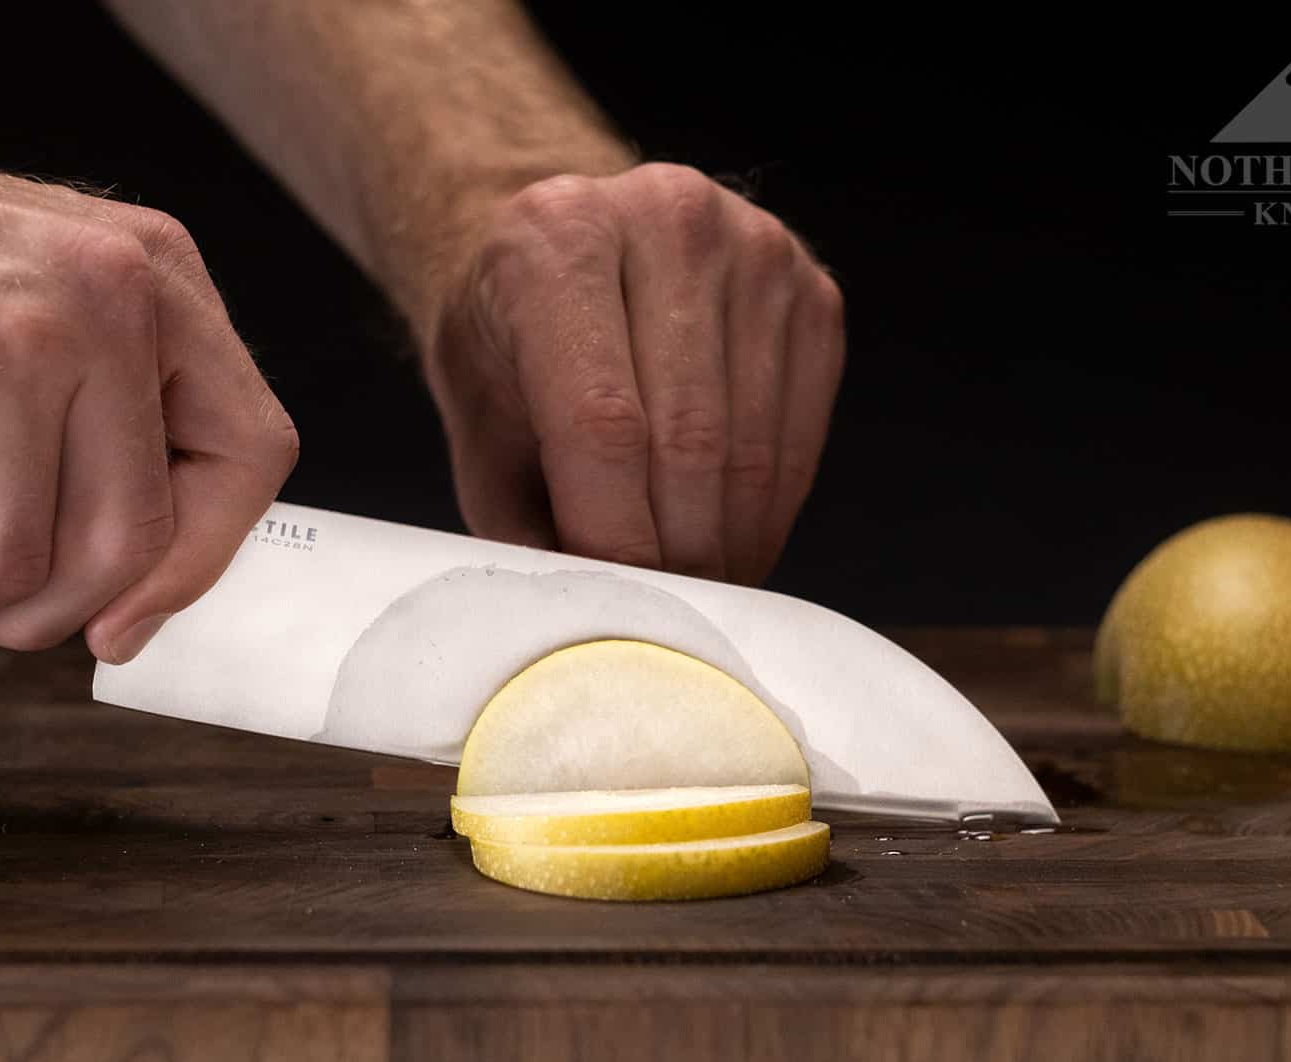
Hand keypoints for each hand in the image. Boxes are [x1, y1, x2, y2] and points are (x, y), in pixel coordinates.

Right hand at [0, 89, 296, 661]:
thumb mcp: (33, 301)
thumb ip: (108, 418)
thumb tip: (144, 595)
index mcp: (154, 279)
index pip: (251, 451)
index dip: (199, 558)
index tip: (128, 616)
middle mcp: (105, 305)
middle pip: (132, 545)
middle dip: (37, 610)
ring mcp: (11, 349)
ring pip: (12, 572)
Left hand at [421, 163, 844, 584]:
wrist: (562, 254)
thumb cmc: (510, 347)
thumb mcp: (477, 428)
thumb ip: (516, 522)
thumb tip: (578, 613)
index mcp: (556, 240)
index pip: (602, 422)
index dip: (616, 537)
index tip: (619, 602)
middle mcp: (665, 220)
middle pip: (689, 440)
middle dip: (676, 554)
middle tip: (657, 612)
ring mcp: (754, 248)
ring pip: (752, 451)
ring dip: (725, 545)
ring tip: (687, 582)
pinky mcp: (812, 293)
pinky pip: (799, 442)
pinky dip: (765, 513)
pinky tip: (725, 535)